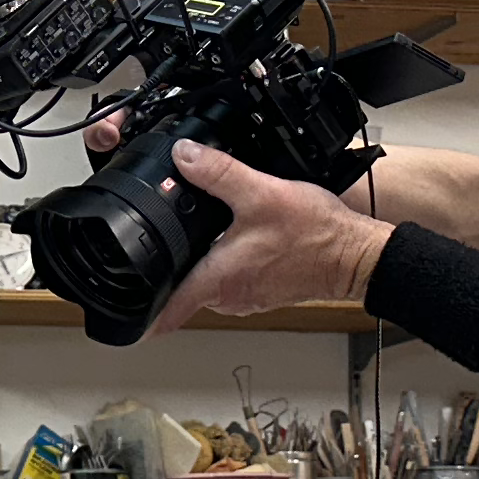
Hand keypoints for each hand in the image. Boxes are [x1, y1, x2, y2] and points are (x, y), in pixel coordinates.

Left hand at [144, 140, 392, 331]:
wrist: (356, 256)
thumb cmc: (316, 236)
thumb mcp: (260, 193)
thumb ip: (218, 173)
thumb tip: (184, 157)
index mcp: (218, 279)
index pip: (167, 310)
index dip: (140, 316)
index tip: (121, 322)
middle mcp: (229, 296)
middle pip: (182, 288)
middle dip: (169, 268)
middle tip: (158, 243)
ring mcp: (246, 296)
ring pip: (207, 282)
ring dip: (199, 262)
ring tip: (198, 236)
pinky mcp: (262, 290)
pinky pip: (230, 279)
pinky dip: (225, 262)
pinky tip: (233, 239)